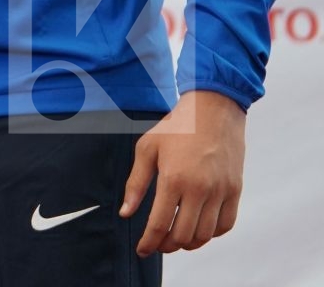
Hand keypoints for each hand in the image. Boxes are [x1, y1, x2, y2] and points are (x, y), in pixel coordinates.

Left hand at [121, 89, 245, 255]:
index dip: (149, 242)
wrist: (213, 110)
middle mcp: (200, 189)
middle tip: (158, 244)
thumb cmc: (177, 127)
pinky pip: (226, 224)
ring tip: (176, 238)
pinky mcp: (235, 190)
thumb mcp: (146, 149)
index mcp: (174, 179)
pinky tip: (199, 229)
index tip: (142, 250)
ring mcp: (221, 191)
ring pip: (205, 234)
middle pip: (183, 235)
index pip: (159, 224)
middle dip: (167, 245)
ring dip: (189, 243)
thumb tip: (126, 213)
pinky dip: (212, 234)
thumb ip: (136, 184)